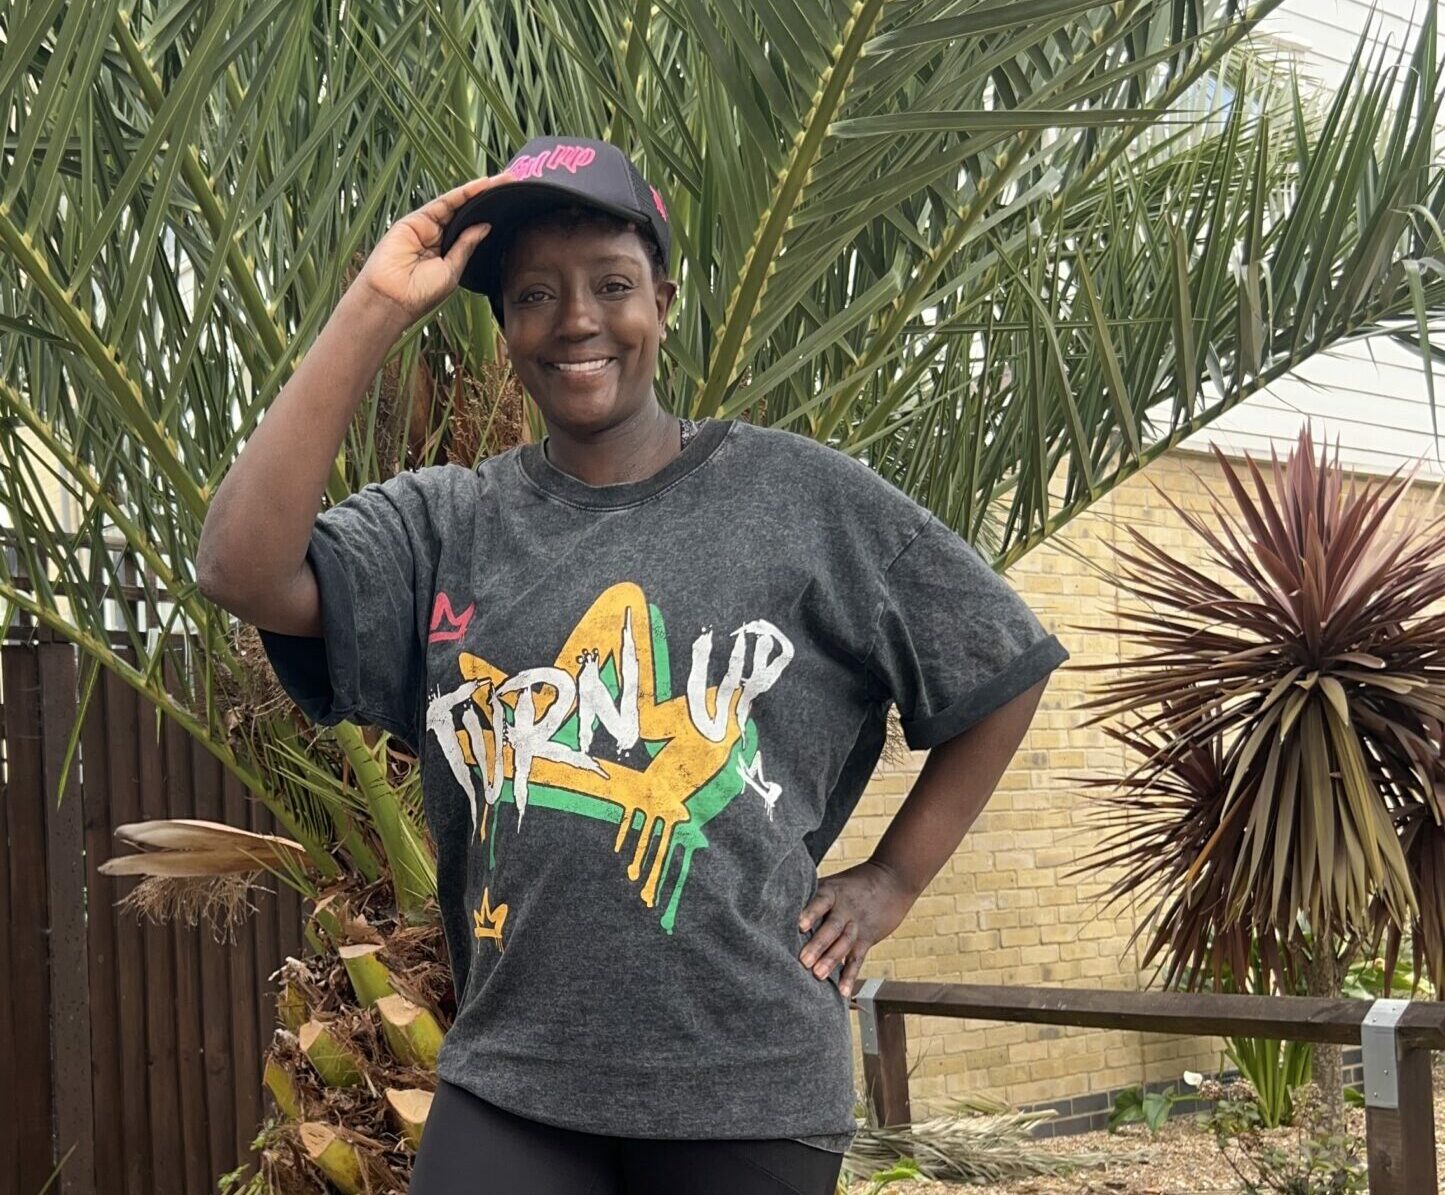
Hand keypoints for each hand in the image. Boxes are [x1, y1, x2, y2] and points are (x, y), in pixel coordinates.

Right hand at [352, 170, 515, 325]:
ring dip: (477, 191)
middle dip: (486, 199)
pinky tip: (480, 186)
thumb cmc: (420, 293)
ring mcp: (426, 227)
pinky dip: (462, 193)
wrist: (392, 297)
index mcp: (447, 254)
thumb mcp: (452, 270)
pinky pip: (443, 203)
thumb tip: (484, 227)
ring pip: (456, 205)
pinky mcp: (416, 220)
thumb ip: (466, 246)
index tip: (511, 208)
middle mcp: (437, 238)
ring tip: (501, 180)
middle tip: (510, 184)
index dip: (488, 218)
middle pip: (466, 214)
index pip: (471, 230)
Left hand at [797, 859, 916, 998]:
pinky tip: (844, 992)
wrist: (892, 879)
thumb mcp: (834, 881)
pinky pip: (858, 958)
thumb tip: (778, 904)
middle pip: (832, 927)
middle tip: (803, 961)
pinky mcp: (867, 938)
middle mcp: (845, 909)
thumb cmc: (853, 882)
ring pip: (844, 944)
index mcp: (832, 892)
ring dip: (831, 960)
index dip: (810, 913)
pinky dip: (850, 976)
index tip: (799, 926)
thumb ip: (811, 894)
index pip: (821, 902)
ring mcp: (857, 924)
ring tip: (818, 975)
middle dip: (818, 945)